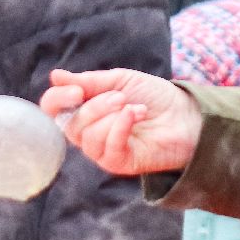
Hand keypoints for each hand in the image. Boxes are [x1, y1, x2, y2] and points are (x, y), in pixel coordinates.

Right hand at [42, 68, 201, 175]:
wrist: (187, 115)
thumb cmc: (155, 97)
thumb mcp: (118, 80)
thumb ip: (87, 81)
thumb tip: (55, 76)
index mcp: (84, 109)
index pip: (53, 110)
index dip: (57, 100)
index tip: (76, 90)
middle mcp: (89, 132)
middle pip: (69, 125)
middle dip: (93, 107)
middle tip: (120, 97)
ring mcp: (103, 150)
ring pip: (86, 138)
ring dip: (110, 117)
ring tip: (134, 108)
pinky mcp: (119, 163)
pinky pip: (106, 149)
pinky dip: (119, 128)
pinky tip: (135, 116)